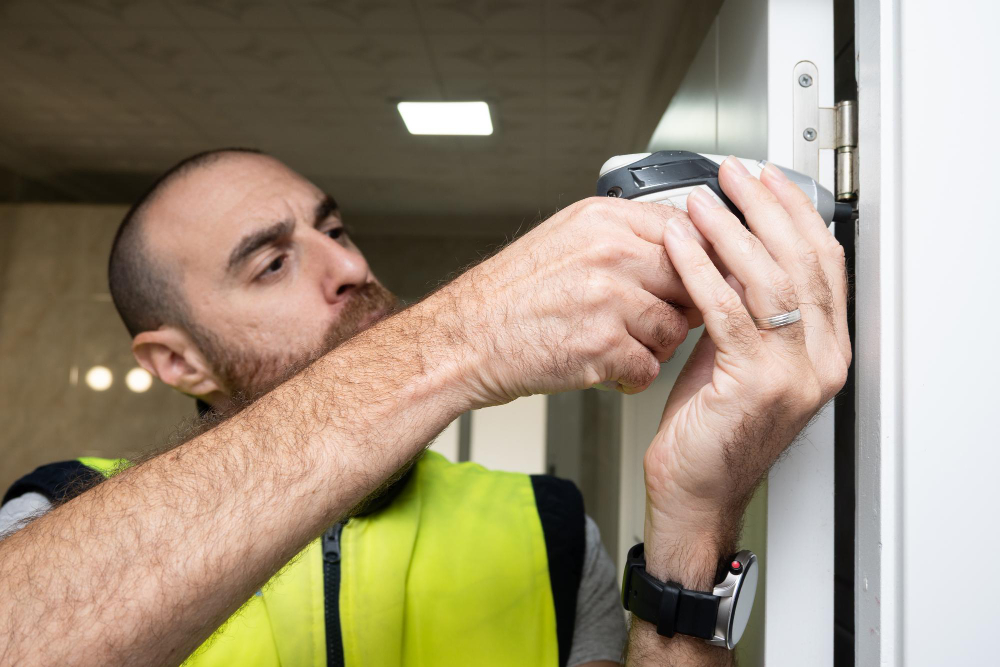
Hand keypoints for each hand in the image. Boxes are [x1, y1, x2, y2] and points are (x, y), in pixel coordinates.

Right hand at [435, 197, 706, 406]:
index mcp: (602, 220)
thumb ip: (620, 237)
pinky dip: (633, 377)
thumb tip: (673, 247)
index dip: (697, 261)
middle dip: (681, 305)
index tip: (697, 278)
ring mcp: (609, 300)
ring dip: (656, 346)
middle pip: (689, 279)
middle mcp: (610, 253)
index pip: (684, 230)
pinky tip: (609, 370)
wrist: (464, 338)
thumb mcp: (564, 240)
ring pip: (675, 328)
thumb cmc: (509, 295)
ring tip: (624, 346)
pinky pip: (650, 367)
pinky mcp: (603, 347)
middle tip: (658, 318)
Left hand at [641, 158, 850, 585]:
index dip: (796, 214)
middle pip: (801, 261)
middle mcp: (820, 359)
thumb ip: (749, 307)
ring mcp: (793, 373)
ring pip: (768, 279)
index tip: (767, 180)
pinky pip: (727, 310)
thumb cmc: (711, 427)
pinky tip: (680, 244)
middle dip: (765, 209)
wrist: (694, 491)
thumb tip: (734, 246)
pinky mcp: (754, 382)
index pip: (824, 262)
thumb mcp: (739, 354)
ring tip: (700, 203)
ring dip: (730, 232)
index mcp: (826, 349)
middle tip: (733, 176)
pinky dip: (700, 269)